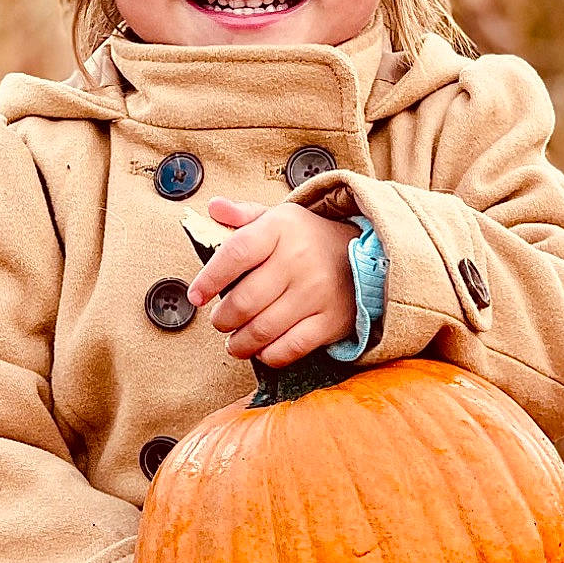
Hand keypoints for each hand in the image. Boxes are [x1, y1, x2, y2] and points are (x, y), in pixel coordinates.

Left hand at [184, 199, 358, 366]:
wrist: (366, 258)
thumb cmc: (309, 241)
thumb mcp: (278, 219)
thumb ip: (243, 215)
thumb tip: (214, 207)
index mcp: (281, 229)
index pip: (235, 253)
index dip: (209, 279)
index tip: (197, 296)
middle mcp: (299, 260)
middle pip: (244, 300)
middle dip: (223, 318)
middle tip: (220, 321)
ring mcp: (316, 293)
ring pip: (263, 329)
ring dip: (240, 342)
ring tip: (234, 341)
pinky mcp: (330, 321)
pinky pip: (290, 348)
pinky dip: (269, 355)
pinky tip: (262, 350)